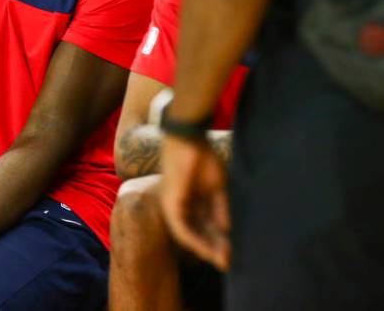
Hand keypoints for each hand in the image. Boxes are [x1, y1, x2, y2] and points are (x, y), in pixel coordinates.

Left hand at [159, 134, 229, 270]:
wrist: (189, 140)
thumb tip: (226, 229)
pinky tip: (207, 251)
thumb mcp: (217, 187)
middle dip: (214, 248)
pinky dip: (194, 241)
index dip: (220, 240)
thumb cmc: (203, 158)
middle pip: (199, 233)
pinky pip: (180, 229)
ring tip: (221, 260)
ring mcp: (174, 206)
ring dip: (205, 249)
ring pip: (189, 235)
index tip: (234, 253)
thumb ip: (220, 208)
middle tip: (229, 263)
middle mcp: (183, 206)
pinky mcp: (170, 204)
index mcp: (193, 201)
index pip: (206, 226)